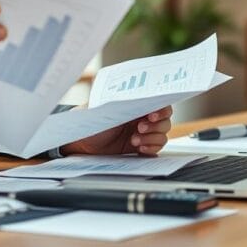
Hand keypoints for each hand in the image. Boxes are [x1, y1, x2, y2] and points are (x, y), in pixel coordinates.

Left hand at [59, 106, 173, 156]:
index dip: (161, 109)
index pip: (158, 102)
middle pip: (164, 119)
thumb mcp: (105, 109)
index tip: (153, 115)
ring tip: (135, 140)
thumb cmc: (91, 121)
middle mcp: (142, 116)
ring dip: (152, 137)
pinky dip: (151, 148)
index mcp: (135, 103)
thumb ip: (122, 103)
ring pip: (162, 134)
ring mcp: (142, 132)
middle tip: (140, 128)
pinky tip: (140, 148)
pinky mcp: (141, 146)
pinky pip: (156, 147)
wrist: (82, 142)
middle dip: (156, 125)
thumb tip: (136, 98)